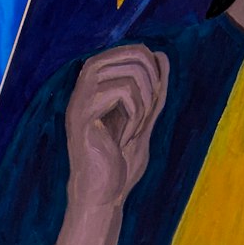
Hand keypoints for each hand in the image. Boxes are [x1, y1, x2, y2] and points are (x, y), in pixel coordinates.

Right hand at [53, 45, 167, 244]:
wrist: (103, 195)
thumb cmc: (120, 161)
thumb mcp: (145, 118)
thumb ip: (154, 89)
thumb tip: (161, 55)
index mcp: (98, 79)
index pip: (136, 49)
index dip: (155, 72)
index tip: (152, 102)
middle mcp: (85, 81)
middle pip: (136, 54)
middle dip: (153, 85)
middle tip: (146, 115)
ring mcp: (81, 95)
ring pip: (133, 72)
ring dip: (145, 104)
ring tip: (135, 128)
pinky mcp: (82, 112)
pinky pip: (124, 92)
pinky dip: (136, 116)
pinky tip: (125, 137)